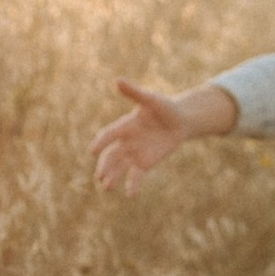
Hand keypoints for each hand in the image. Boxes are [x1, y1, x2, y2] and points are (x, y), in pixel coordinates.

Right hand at [92, 78, 228, 193]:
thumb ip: (134, 93)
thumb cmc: (165, 107)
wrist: (181, 121)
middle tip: (100, 177)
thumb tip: (117, 80)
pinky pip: (136, 176)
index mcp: (125, 125)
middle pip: (111, 155)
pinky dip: (132, 185)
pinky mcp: (144, 164)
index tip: (93, 151)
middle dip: (105, 166)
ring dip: (112, 177)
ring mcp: (134, 153)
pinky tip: (130, 195)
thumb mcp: (151, 100)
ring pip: (119, 167)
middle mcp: (126, 141)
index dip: (101, 142)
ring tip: (106, 188)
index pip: (109, 134)